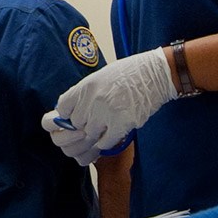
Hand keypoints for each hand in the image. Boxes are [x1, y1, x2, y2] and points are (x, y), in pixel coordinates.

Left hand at [44, 47, 176, 163]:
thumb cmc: (129, 74)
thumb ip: (85, 94)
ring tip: (107, 126)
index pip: (62, 108)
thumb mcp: (100, 77)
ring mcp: (106, 113)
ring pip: (90, 135)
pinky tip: (114, 133)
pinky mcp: (121, 124)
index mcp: (86, 86)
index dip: (68, 115)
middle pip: (76, 125)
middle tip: (96, 122)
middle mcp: (93, 99)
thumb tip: (71, 113)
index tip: (75, 116)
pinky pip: (105, 143)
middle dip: (85, 125)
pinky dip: (107, 141)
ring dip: (97, 134)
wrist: (155, 74)